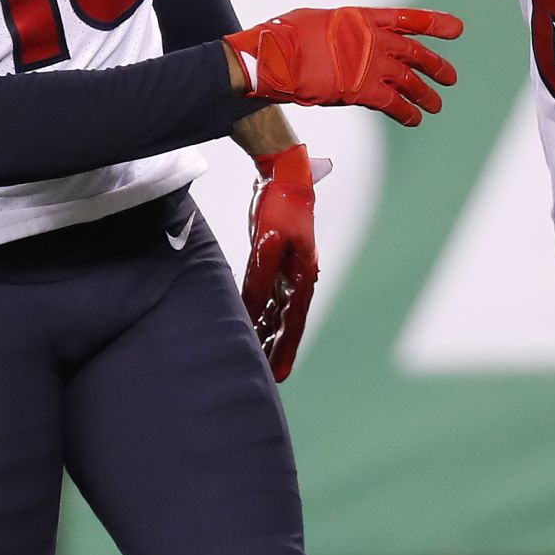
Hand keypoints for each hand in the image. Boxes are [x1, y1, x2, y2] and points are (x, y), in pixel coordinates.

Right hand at [226, 7, 460, 127]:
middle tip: (450, 78)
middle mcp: (374, 40)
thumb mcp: (316, 20)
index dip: (435, 24)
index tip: (457, 29)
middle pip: (416, 53)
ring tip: (436, 105)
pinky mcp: (363, 91)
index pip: (408, 19)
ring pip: (410, 81)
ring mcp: (371, 65)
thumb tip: (340, 40)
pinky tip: (414, 120)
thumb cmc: (285, 36)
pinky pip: (394, 104)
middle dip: (436, 66)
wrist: (275, 57)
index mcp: (363, 18)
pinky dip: (407, 113)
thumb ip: (338, 31)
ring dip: (426, 94)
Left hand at [243, 146, 324, 382]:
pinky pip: (269, 296)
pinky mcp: (275, 262)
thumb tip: (251, 311)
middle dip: (279, 349)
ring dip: (269, 334)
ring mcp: (288, 271)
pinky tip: (252, 327)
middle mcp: (298, 279)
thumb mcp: (267, 244)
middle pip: (288, 323)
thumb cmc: (279, 206)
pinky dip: (262, 313)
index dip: (286, 349)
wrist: (283, 176)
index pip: (294, 322)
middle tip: (271, 378)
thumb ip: (259, 279)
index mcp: (302, 277)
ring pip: (278, 312)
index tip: (279, 375)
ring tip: (258, 359)